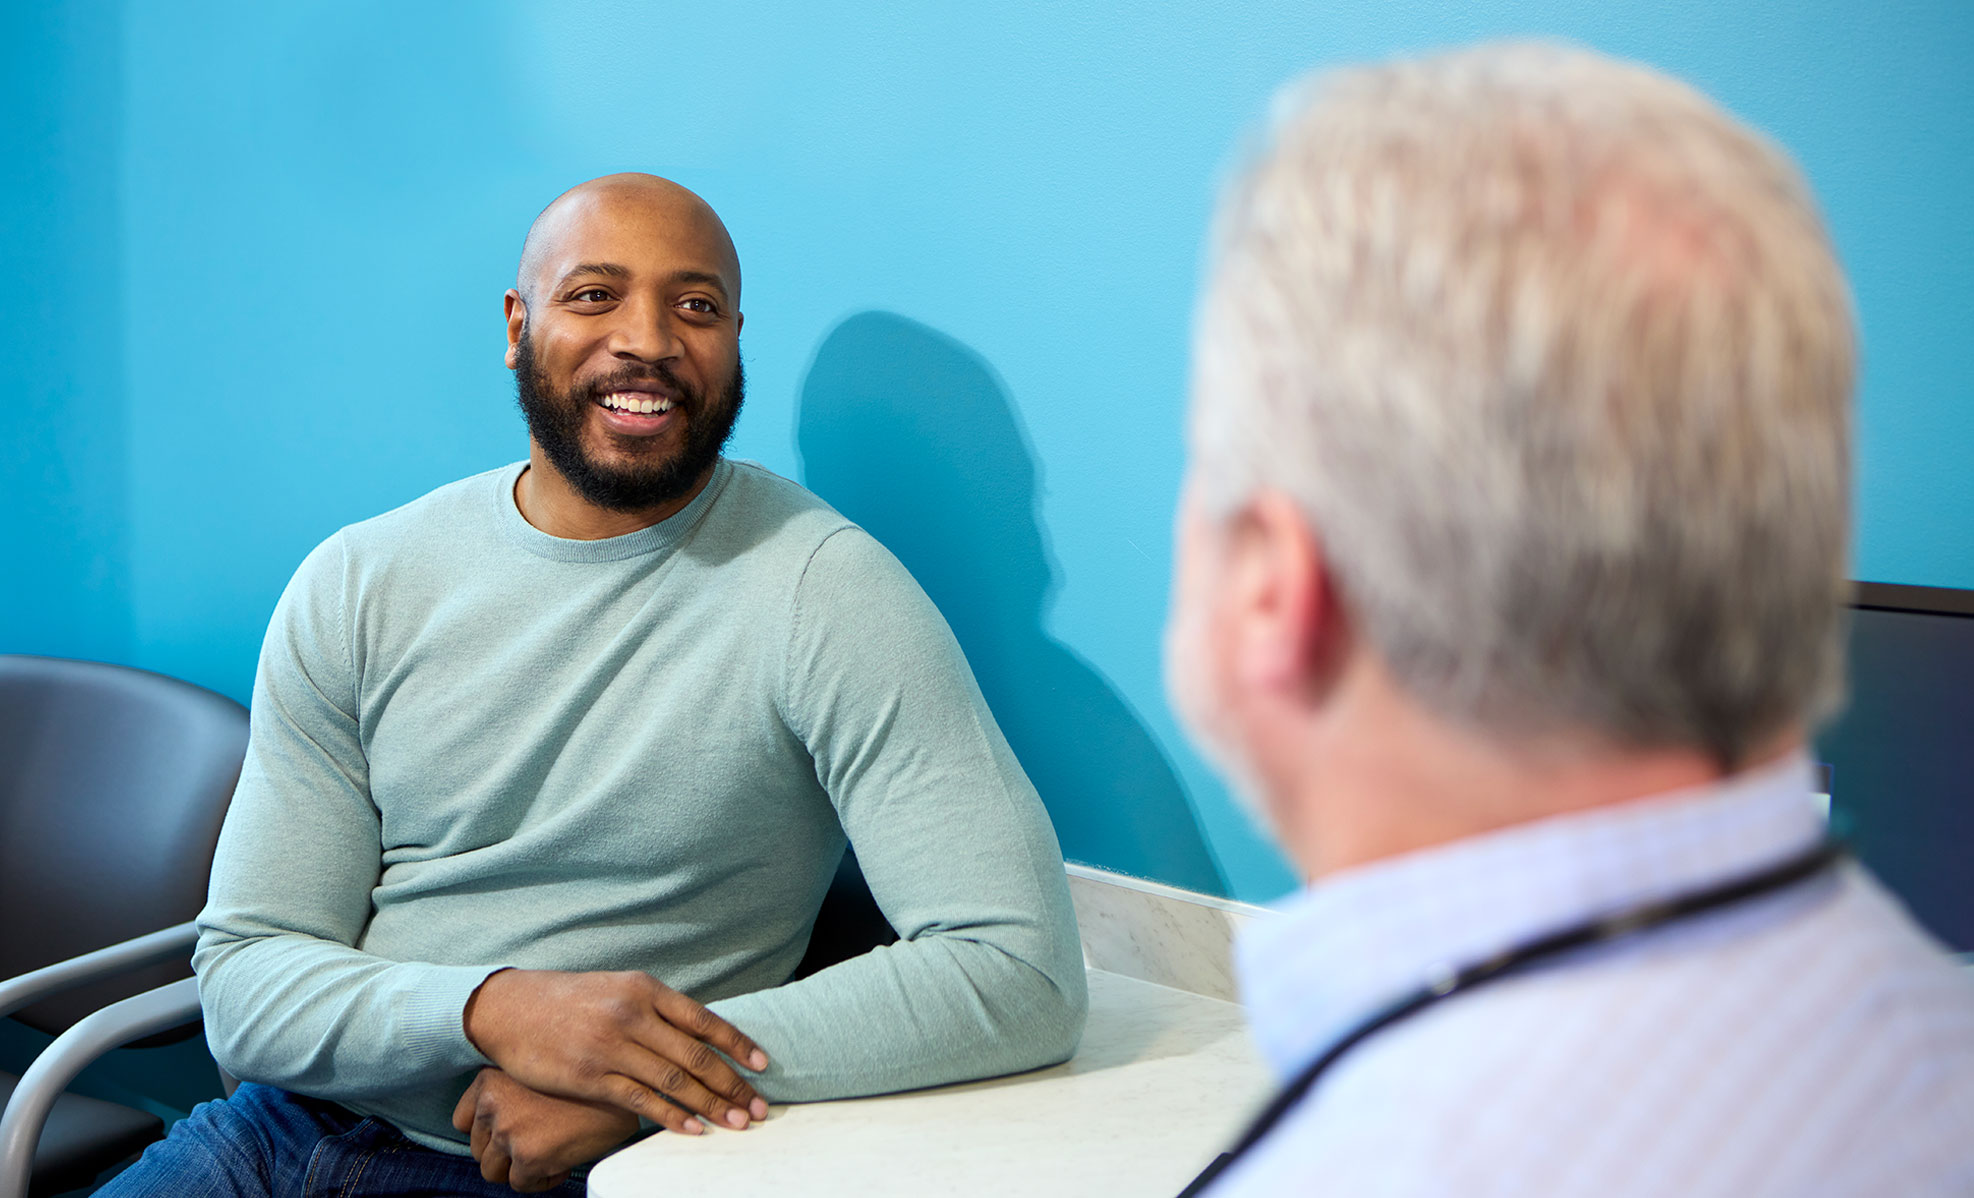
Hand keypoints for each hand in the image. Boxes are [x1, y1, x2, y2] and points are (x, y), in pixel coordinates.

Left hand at [451, 1067, 638, 1192]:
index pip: (462, 1121)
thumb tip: (495, 1124)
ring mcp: (509, 1132)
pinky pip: (520, 1184)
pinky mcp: (528, 1157)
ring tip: (547, 1154)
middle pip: (478, 1149)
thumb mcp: (537, 1073)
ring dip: (518, 1168)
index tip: (512, 1129)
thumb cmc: (584, 1083)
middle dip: (505, 1152)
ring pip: (492, 1171)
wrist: (622, 1094)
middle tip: (536, 1142)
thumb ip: (510, 1091)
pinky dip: (540, 1180)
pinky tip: (560, 1162)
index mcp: (489, 1080)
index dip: (488, 1131)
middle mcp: (493, 1104)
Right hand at [463, 968, 770, 1134]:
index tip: (763, 1065)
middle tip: (760, 1107)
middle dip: (733, 1084)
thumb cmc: (571, 1000)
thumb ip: (657, 1009)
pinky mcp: (589, 1077)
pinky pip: (640, 1100)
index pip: (703, 1019)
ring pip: (673, 1081)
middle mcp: (632, 1015)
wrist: (511, 1009)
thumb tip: (702, 1036)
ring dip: (711, 1105)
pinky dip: (671, 1117)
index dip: (738, 1044)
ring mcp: (610, 1047)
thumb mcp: (618, 988)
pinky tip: (693, 1129)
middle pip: (695, 1055)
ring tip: (737, 1122)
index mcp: (644, 989)